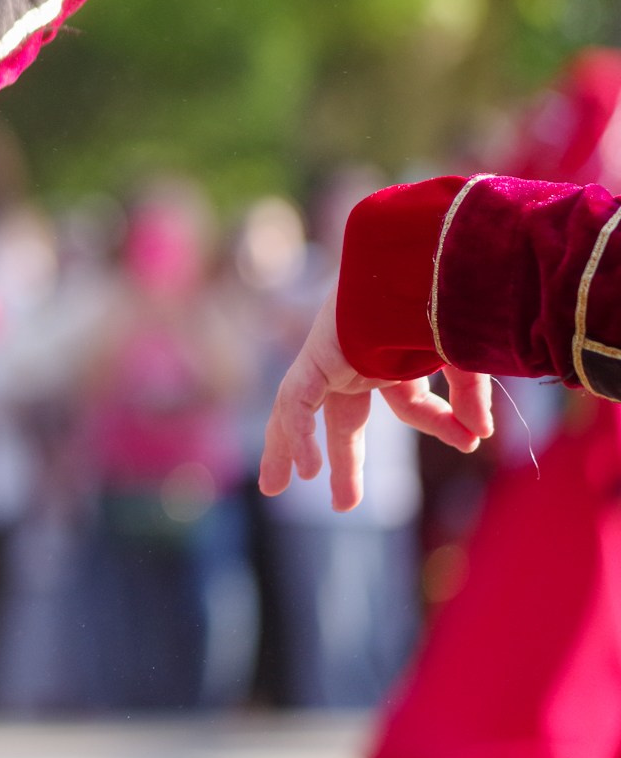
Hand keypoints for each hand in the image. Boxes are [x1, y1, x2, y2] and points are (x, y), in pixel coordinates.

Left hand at [258, 292, 494, 510]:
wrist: (424, 255)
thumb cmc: (447, 295)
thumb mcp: (464, 354)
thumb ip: (468, 395)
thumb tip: (477, 435)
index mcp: (396, 357)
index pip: (413, 404)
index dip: (442, 425)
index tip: (470, 440)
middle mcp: (359, 359)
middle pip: (343, 418)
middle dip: (342, 458)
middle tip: (342, 502)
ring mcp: (334, 357)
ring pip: (300, 412)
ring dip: (291, 449)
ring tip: (278, 486)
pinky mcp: (316, 355)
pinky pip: (296, 403)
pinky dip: (297, 437)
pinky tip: (305, 473)